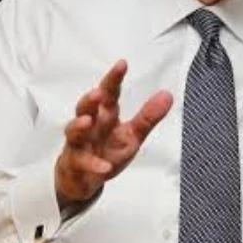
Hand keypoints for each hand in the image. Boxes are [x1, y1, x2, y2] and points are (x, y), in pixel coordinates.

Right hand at [55, 60, 173, 208]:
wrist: (83, 179)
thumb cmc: (107, 150)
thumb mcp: (132, 135)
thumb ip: (148, 117)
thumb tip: (167, 95)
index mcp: (106, 115)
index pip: (109, 93)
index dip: (114, 79)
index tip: (122, 64)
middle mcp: (91, 125)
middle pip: (86, 108)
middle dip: (90, 99)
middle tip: (97, 92)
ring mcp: (79, 144)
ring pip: (74, 131)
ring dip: (79, 125)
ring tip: (87, 121)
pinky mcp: (76, 163)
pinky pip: (82, 163)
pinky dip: (93, 164)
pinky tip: (104, 166)